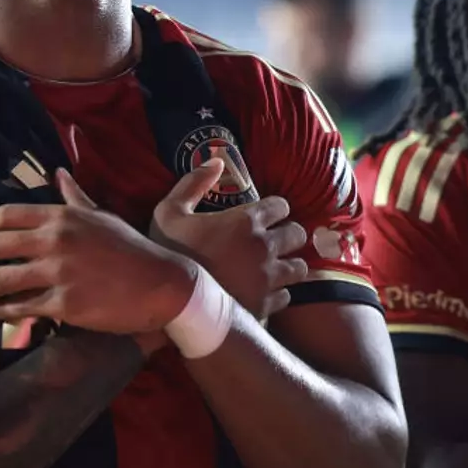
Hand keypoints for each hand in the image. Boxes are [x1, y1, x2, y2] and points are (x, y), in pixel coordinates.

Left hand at [0, 170, 195, 333]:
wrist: (161, 284)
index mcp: (61, 216)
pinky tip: (0, 313)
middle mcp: (55, 240)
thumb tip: (58, 174)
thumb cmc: (130, 249)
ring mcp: (59, 273)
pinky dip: (2, 312)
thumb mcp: (101, 217)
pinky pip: (19, 308)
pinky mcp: (64, 304)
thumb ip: (74, 197)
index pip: (2, 216)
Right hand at [150, 160, 308, 319]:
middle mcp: (264, 247)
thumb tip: (215, 161)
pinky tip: (264, 292)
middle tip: (275, 240)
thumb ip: (193, 183)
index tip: (267, 215)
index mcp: (246, 221)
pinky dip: (278, 293)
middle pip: (297, 234)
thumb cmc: (169, 255)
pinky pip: (286, 296)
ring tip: (276, 267)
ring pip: (299, 267)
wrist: (172, 305)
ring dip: (289, 265)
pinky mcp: (266, 306)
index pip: (281, 206)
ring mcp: (268, 279)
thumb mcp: (169, 212)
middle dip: (289, 235)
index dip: (275, 209)